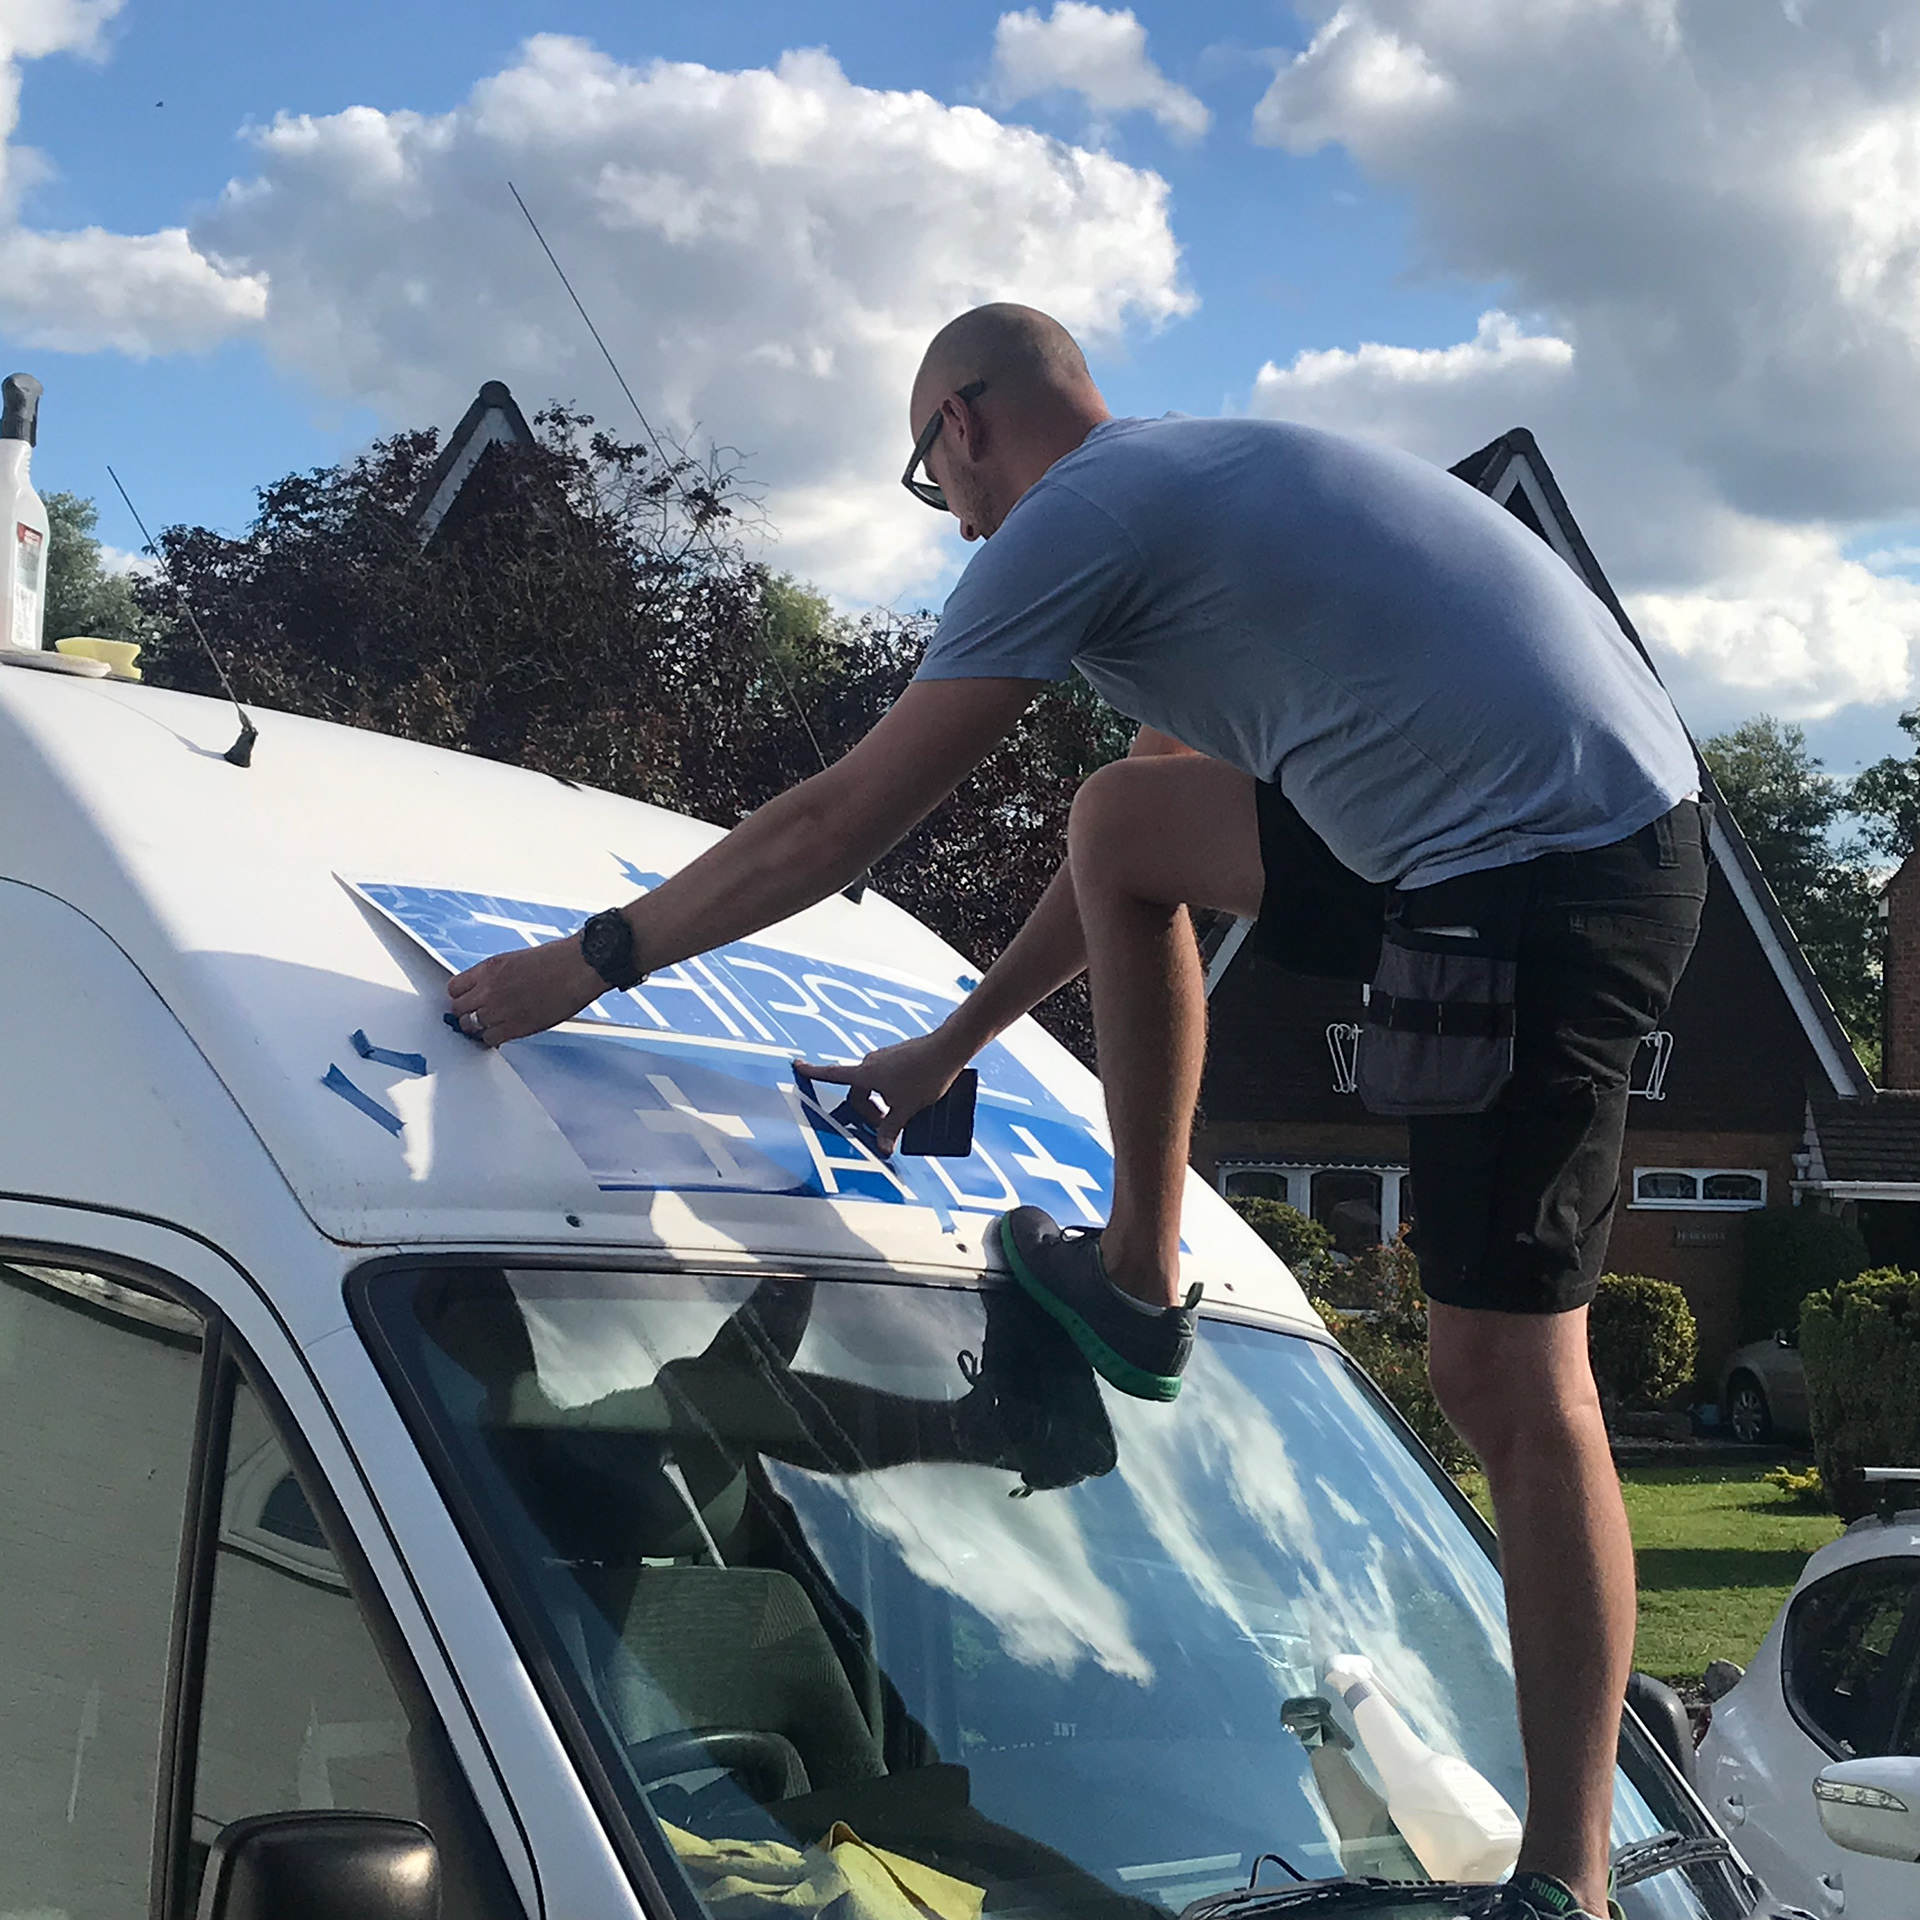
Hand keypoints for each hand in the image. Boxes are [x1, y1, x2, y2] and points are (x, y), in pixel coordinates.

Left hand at [447, 936, 606, 1046]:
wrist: (579, 968)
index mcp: (488, 969)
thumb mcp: (515, 960)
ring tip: (489, 1026)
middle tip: (475, 1016)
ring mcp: (500, 1010)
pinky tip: (502, 1034)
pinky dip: (493, 1039)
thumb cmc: (556, 961)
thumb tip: (486, 991)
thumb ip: (495, 977)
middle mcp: (489, 989)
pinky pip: (490, 1040)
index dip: (461, 997)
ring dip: (478, 1028)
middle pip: (459, 1009)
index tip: (467, 1001)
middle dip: (466, 1013)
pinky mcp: (515, 1027)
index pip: (454, 988)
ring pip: (470, 1027)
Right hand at [796, 1029, 974, 1153]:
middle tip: (887, 1125)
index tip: (797, 1065)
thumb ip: (891, 1129)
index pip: (833, 1074)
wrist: (949, 1048)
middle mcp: (872, 1062)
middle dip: (868, 1111)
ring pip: (875, 1084)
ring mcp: (886, 1057)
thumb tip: (882, 1149)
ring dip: (882, 1101)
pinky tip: (913, 1095)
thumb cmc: (927, 1076)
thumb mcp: (907, 1109)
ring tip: (904, 1111)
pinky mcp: (900, 1055)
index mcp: (866, 1074)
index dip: (813, 1072)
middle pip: (859, 1092)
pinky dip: (893, 1090)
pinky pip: (888, 1076)